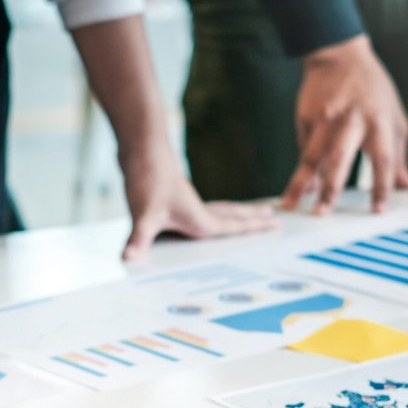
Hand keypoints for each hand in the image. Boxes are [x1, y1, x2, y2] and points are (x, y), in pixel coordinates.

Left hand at [121, 146, 278, 259]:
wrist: (140, 148)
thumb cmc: (146, 180)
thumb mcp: (143, 216)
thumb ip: (138, 240)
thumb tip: (129, 259)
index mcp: (200, 219)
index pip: (236, 225)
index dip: (256, 227)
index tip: (278, 224)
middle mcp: (198, 210)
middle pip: (233, 215)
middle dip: (253, 218)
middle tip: (274, 217)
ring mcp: (186, 201)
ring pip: (219, 209)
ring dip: (236, 212)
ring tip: (250, 214)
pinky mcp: (174, 196)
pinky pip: (201, 207)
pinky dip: (212, 211)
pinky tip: (202, 214)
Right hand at [281, 35, 407, 214]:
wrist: (339, 56)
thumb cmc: (373, 91)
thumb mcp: (394, 118)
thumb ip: (399, 155)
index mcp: (380, 121)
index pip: (383, 159)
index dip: (382, 186)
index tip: (378, 210)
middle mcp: (352, 120)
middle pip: (341, 157)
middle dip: (331, 186)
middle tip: (324, 212)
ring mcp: (326, 117)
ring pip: (311, 155)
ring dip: (300, 182)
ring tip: (291, 204)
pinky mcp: (307, 116)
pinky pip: (304, 148)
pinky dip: (302, 169)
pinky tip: (298, 187)